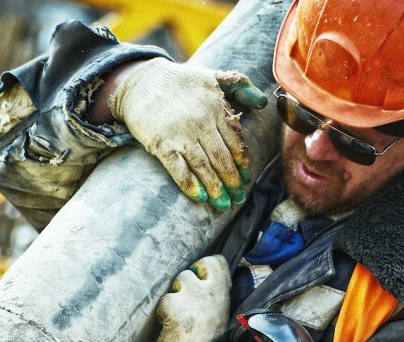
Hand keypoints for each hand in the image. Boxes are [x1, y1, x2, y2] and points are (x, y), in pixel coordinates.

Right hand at [108, 58, 267, 210]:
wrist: (140, 81)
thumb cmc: (179, 80)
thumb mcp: (212, 76)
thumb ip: (240, 85)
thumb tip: (263, 102)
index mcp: (216, 108)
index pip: (235, 142)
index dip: (242, 163)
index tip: (245, 178)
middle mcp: (201, 123)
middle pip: (222, 159)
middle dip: (232, 182)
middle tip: (238, 198)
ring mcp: (181, 135)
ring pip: (204, 167)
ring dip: (216, 189)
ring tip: (223, 204)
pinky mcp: (161, 144)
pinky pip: (179, 169)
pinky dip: (190, 185)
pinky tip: (200, 197)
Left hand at [154, 255, 231, 341]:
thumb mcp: (219, 316)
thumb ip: (213, 297)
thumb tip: (201, 278)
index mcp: (223, 294)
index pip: (216, 262)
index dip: (203, 269)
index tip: (199, 282)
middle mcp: (209, 292)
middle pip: (189, 271)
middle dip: (183, 285)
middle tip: (184, 305)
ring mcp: (191, 297)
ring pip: (176, 284)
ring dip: (173, 299)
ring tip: (178, 319)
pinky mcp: (174, 307)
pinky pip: (164, 301)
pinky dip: (163, 313)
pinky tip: (169, 327)